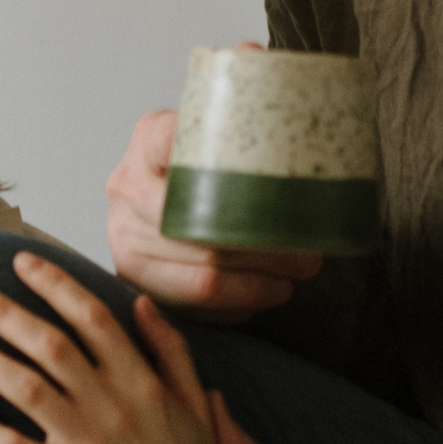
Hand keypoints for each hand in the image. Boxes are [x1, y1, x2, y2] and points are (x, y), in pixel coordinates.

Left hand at [0, 251, 230, 443]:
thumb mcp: (197, 405)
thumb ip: (171, 350)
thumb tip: (141, 303)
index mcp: (144, 381)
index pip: (92, 317)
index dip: (55, 284)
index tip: (19, 261)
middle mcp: (114, 405)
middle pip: (50, 344)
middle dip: (3, 311)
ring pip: (26, 388)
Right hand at [105, 103, 323, 316]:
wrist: (157, 197)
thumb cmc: (206, 170)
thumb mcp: (217, 138)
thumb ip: (249, 137)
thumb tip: (318, 150)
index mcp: (150, 138)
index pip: (175, 142)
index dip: (218, 163)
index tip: (273, 181)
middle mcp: (128, 186)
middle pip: (203, 228)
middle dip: (265, 248)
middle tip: (309, 256)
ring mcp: (124, 236)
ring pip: (203, 274)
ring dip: (258, 283)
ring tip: (295, 277)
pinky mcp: (131, 278)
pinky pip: (192, 306)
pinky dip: (236, 305)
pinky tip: (263, 293)